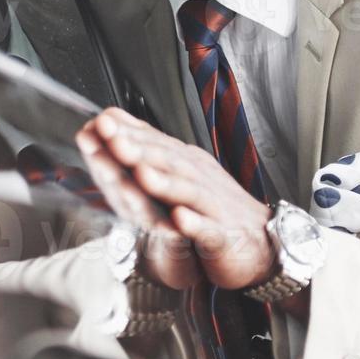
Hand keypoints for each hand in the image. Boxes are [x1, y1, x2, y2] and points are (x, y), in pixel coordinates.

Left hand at [75, 108, 276, 290]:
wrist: (260, 239)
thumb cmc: (213, 206)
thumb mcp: (178, 174)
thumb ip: (146, 150)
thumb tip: (110, 119)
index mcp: (183, 163)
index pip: (153, 143)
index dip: (127, 133)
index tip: (99, 122)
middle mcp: (197, 178)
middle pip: (166, 160)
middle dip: (138, 149)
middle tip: (111, 137)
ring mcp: (211, 206)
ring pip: (186, 191)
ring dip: (164, 183)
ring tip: (141, 174)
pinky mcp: (223, 235)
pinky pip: (208, 229)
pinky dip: (194, 223)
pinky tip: (179, 218)